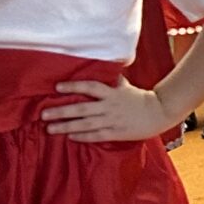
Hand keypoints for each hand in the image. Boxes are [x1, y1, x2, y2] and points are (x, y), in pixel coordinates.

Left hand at [42, 78, 174, 143]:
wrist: (159, 113)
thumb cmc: (140, 98)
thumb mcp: (126, 86)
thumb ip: (112, 80)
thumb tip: (102, 66)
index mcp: (112, 93)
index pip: (90, 87)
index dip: (74, 87)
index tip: (57, 87)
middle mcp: (110, 107)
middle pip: (82, 109)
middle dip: (62, 112)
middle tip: (44, 114)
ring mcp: (113, 121)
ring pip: (86, 124)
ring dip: (66, 127)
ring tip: (50, 129)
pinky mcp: (116, 133)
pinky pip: (96, 135)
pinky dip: (83, 136)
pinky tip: (70, 136)